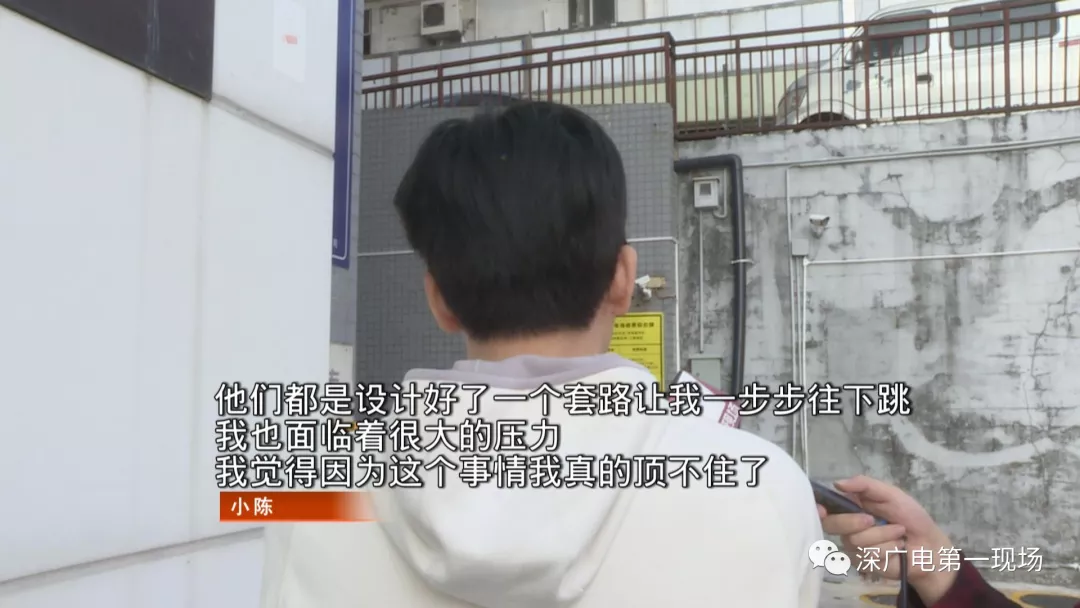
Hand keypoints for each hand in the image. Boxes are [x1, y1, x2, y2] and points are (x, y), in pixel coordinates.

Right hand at [817, 476, 956, 604]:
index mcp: (851, 506)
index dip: (818, 509)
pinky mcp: (864, 564)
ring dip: (883, 536)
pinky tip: (898, 548)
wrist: (930, 546)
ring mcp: (854, 546)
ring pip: (855, 541)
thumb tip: (837, 483)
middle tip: (872, 519)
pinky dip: (888, 549)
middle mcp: (847, 526)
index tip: (821, 510)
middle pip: (832, 524)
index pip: (826, 506)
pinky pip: (868, 554)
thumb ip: (865, 485)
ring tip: (899, 535)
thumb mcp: (891, 494)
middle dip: (853, 521)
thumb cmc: (911, 517)